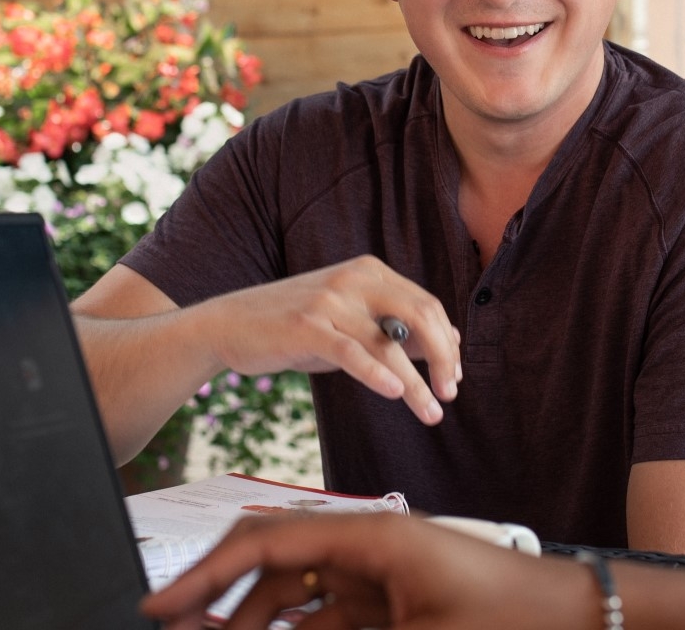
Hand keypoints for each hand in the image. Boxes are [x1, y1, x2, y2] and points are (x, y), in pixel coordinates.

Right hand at [141, 512, 589, 629]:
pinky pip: (322, 623)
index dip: (205, 574)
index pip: (266, 544)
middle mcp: (368, 552)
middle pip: (269, 569)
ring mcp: (378, 583)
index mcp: (373, 538)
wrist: (581, 620)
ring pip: (290, 601)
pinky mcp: (392, 613)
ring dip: (248, 626)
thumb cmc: (517, 619)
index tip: (160, 605)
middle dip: (217, 603)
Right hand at [188, 255, 461, 424]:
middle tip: (450, 394)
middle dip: (443, 358)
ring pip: (388, 342)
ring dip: (415, 382)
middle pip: (419, 315)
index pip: (426, 305)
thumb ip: (391, 330)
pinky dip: (376, 373)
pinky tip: (395, 392)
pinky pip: (351, 351)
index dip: (447, 342)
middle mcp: (354, 279)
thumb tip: (445, 347)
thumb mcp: (348, 322)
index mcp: (369, 272)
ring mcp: (329, 300)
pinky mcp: (306, 325)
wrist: (230, 324)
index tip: (454, 376)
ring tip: (431, 412)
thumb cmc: (296, 327)